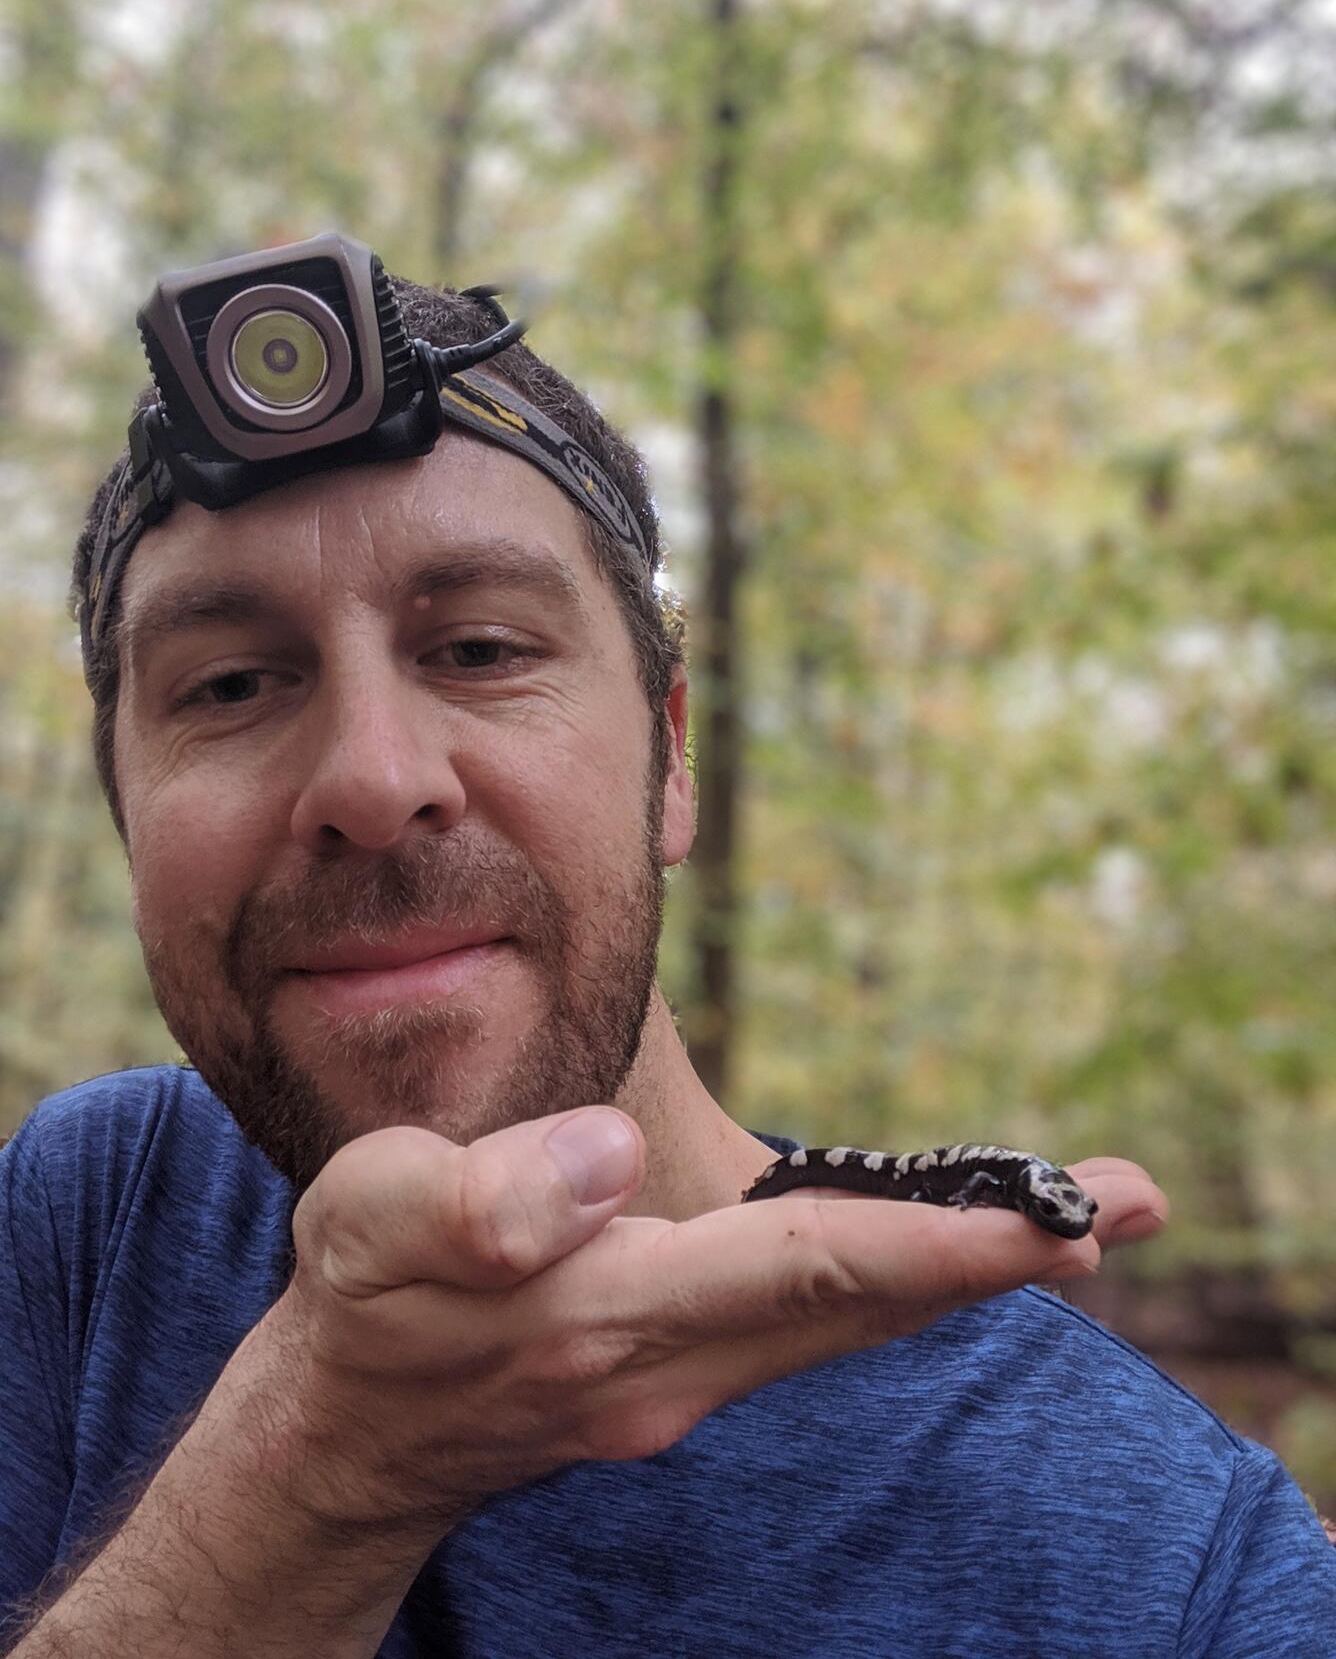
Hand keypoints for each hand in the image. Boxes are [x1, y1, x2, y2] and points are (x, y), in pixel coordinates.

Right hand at [260, 1113, 1167, 1534]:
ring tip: (1072, 1222)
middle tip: (1135, 1202)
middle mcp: (677, 1367)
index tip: (1058, 1224)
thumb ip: (488, 1197)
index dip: (938, 1245)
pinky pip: (813, 1329)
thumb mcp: (370, 1223)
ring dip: (966, 1273)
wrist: (347, 1443)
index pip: (808, 1267)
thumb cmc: (361, 1308)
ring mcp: (687, 1388)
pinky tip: (937, 1258)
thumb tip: (610, 1160)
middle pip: (870, 1304)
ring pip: (853, 1324)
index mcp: (610, 1311)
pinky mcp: (681, 1380)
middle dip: (1008, 1257)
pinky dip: (894, 1289)